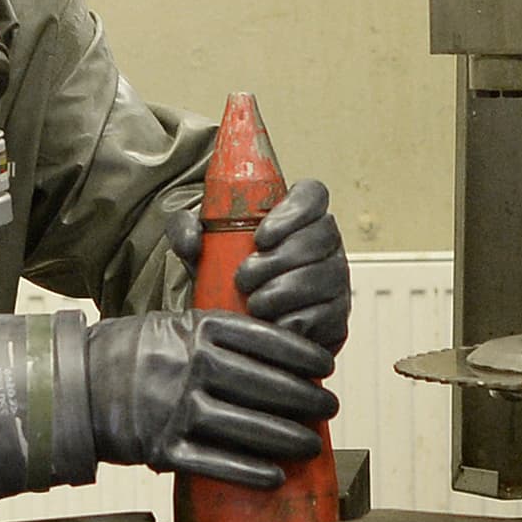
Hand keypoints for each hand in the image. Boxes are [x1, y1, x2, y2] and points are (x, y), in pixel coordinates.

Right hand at [83, 310, 334, 488]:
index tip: (325, 366)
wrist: (75, 387)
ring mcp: (175, 409)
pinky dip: (249, 471)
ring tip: (312, 442)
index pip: (264, 340)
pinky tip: (275, 475)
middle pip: (263, 384)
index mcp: (196, 330)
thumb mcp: (173, 324)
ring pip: (246, 426)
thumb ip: (217, 333)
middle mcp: (190, 367)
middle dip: (304, 399)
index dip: (302, 354)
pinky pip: (215, 463)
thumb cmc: (132, 353)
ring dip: (286, 437)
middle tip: (329, 406)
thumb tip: (276, 351)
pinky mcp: (161, 448)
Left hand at [158, 178, 351, 352]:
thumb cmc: (225, 280)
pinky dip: (291, 322)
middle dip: (277, 260)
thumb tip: (191, 238)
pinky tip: (272, 323)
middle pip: (319, 237)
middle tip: (244, 277)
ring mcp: (336, 281)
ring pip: (322, 278)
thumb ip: (185, 230)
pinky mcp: (336, 319)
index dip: (293, 211)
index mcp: (299, 217)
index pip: (312, 193)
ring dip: (281, 292)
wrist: (236, 327)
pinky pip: (323, 316)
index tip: (260, 236)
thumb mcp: (201, 251)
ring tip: (254, 302)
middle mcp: (325, 245)